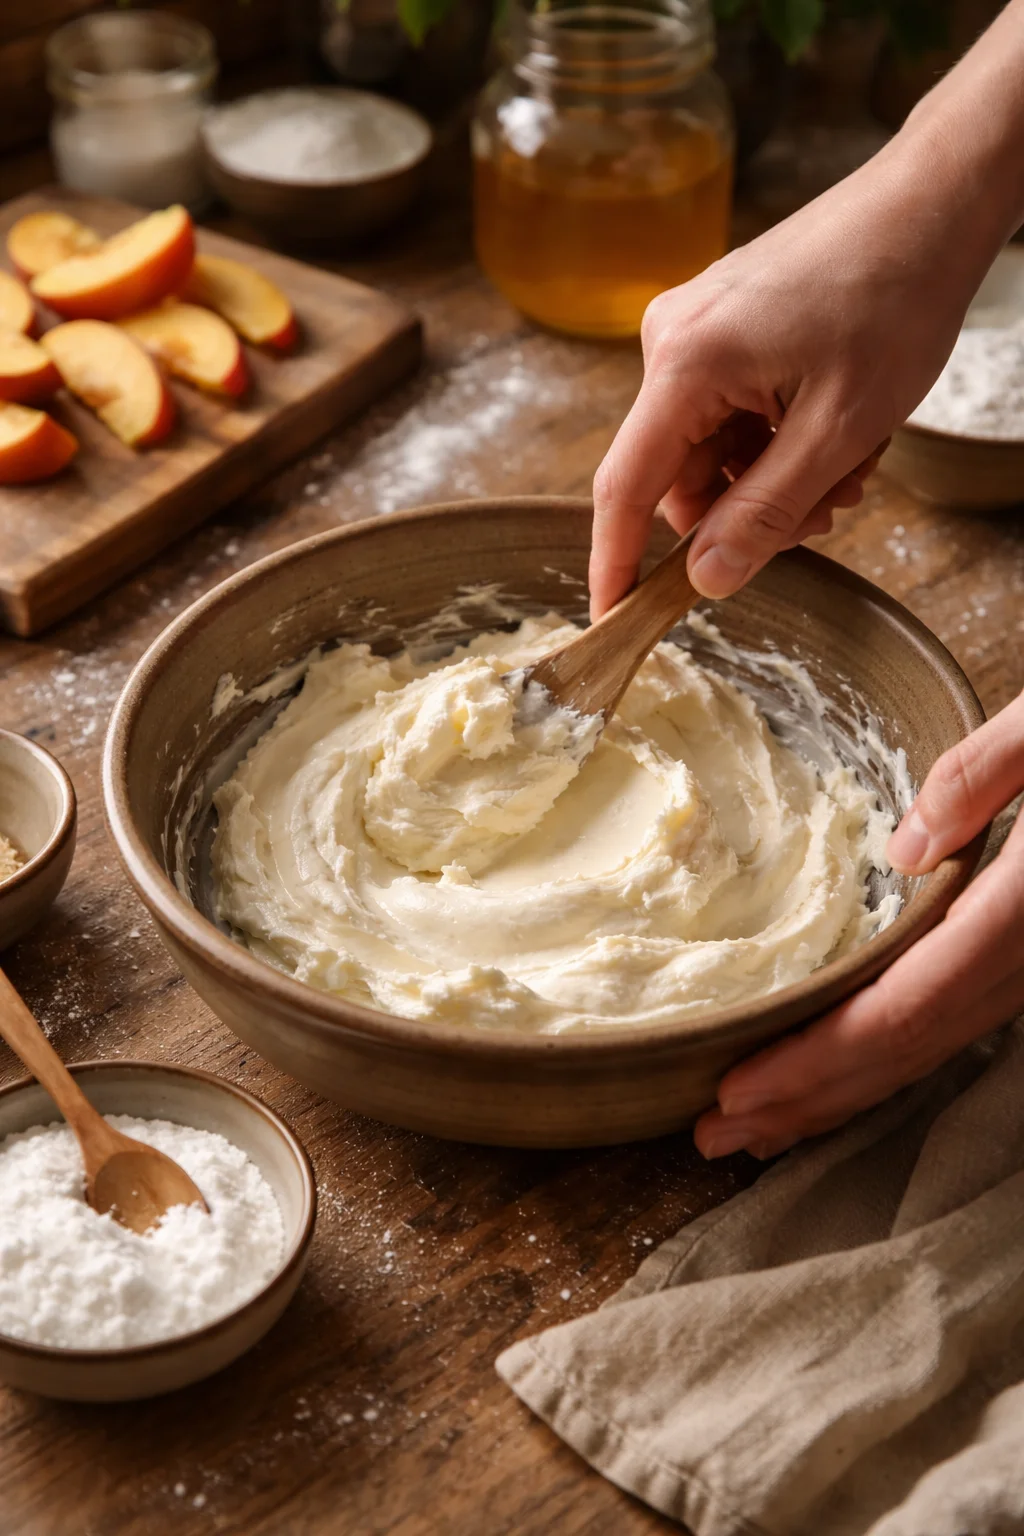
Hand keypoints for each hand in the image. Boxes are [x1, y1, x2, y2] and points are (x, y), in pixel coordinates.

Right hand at [589, 4, 1023, 618]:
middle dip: (749, 509)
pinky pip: (731, 414)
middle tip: (828, 507)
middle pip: (681, 476)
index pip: (626, 488)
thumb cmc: (895, 297)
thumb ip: (766, 513)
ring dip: (777, 474)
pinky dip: (780, 437)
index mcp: (685, 363)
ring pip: (714, 451)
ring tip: (850, 458)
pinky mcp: (721, 326)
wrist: (931, 202)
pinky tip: (836, 425)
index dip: (617, 561)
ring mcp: (695, 330)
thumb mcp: (839, 430)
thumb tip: (705, 579)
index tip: (613, 617)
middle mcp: (671, 343)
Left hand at [695, 692, 1023, 1160]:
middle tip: (715, 1134)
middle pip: (905, 1050)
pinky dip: (888, 1057)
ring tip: (759, 1127)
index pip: (902, 1009)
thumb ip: (983, 777)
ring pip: (930, 1050)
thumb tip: (905, 854)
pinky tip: (845, 1069)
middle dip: (808, 1100)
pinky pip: (952, 1023)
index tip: (736, 1089)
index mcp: (1022, 912)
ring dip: (841, 1093)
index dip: (817, 1060)